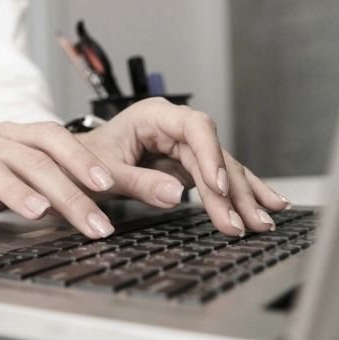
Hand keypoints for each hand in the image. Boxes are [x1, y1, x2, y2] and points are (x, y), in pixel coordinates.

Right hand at [0, 121, 119, 238]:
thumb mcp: (11, 171)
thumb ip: (46, 180)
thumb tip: (93, 200)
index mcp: (13, 135)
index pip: (53, 137)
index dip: (81, 157)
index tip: (109, 183)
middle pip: (32, 160)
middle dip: (67, 192)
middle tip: (91, 221)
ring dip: (18, 191)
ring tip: (39, 212)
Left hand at [74, 98, 290, 235]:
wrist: (71, 161)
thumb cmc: (82, 159)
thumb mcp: (104, 171)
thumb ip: (138, 182)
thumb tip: (176, 196)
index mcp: (153, 116)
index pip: (195, 128)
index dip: (211, 156)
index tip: (218, 186)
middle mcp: (174, 128)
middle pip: (214, 154)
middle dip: (231, 191)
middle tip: (245, 222)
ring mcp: (184, 147)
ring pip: (221, 169)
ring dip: (242, 198)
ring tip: (262, 223)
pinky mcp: (188, 166)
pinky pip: (218, 179)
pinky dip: (239, 195)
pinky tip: (267, 206)